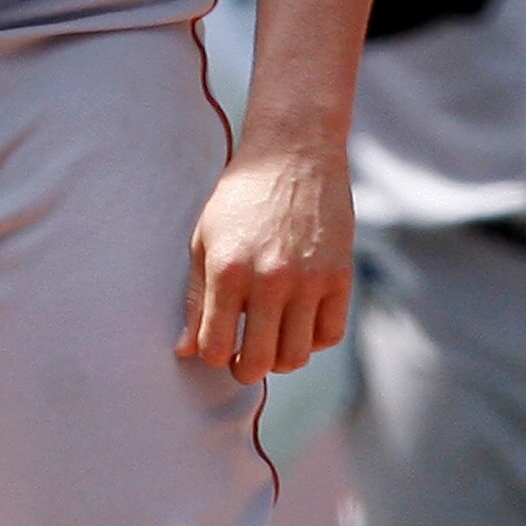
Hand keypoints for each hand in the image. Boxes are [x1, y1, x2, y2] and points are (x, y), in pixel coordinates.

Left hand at [178, 137, 354, 384]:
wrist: (292, 156)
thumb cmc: (239, 197)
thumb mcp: (204, 239)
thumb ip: (195, 297)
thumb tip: (185, 348)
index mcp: (227, 270)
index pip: (217, 346)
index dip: (212, 356)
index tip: (215, 347)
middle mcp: (270, 281)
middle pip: (260, 361)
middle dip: (245, 369)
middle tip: (241, 360)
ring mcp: (309, 282)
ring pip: (297, 357)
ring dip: (280, 360)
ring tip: (269, 343)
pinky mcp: (340, 278)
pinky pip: (329, 336)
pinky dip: (312, 342)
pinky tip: (297, 325)